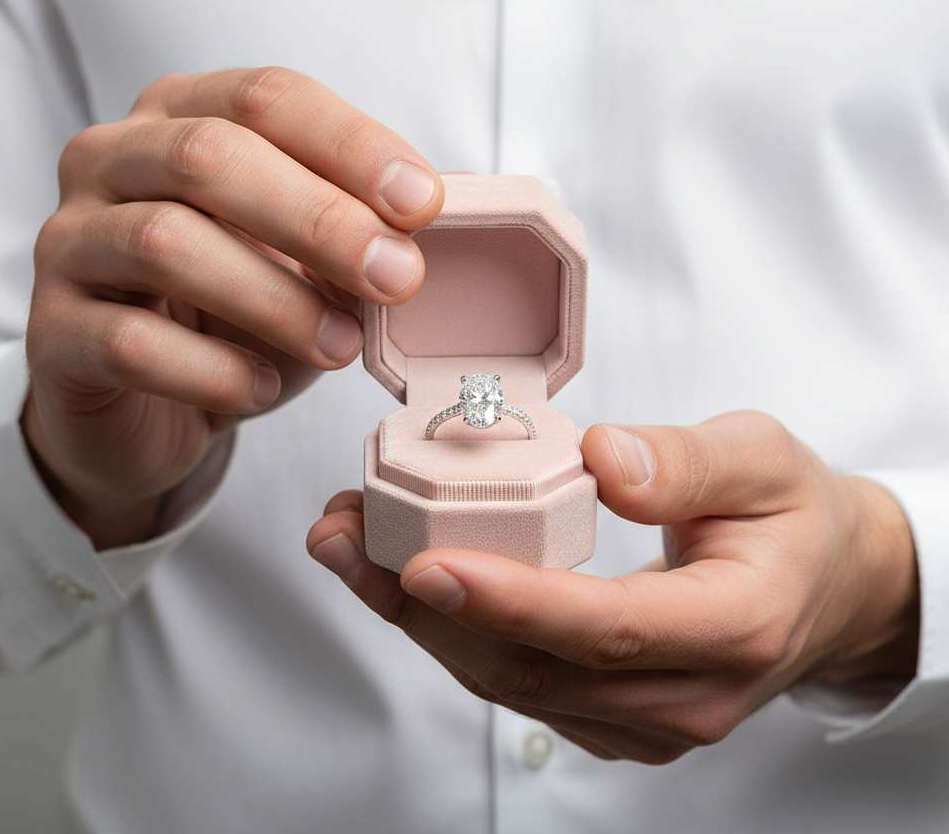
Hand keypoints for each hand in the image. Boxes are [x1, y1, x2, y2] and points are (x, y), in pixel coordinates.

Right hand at [24, 67, 442, 547]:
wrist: (148, 401)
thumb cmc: (238, 313)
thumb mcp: (306, 260)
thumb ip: (357, 228)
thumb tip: (434, 217)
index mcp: (181, 117)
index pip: (267, 98)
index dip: (351, 144)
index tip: (422, 203)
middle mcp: (111, 160)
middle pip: (209, 156)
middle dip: (319, 218)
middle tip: (397, 277)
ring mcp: (70, 242)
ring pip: (166, 243)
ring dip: (275, 300)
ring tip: (342, 348)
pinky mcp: (51, 332)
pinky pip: (129, 342)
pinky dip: (213, 370)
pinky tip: (262, 389)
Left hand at [307, 411, 918, 762]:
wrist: (827, 586)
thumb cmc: (794, 518)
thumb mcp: (762, 458)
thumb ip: (685, 461)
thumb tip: (601, 460)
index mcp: (732, 625)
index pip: (609, 628)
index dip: (513, 601)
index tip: (427, 564)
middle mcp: (685, 694)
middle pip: (534, 669)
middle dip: (424, 608)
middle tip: (348, 540)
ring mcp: (646, 717)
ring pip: (511, 685)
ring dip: (419, 619)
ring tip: (351, 548)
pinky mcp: (615, 715)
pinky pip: (518, 684)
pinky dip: (452, 632)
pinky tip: (402, 579)